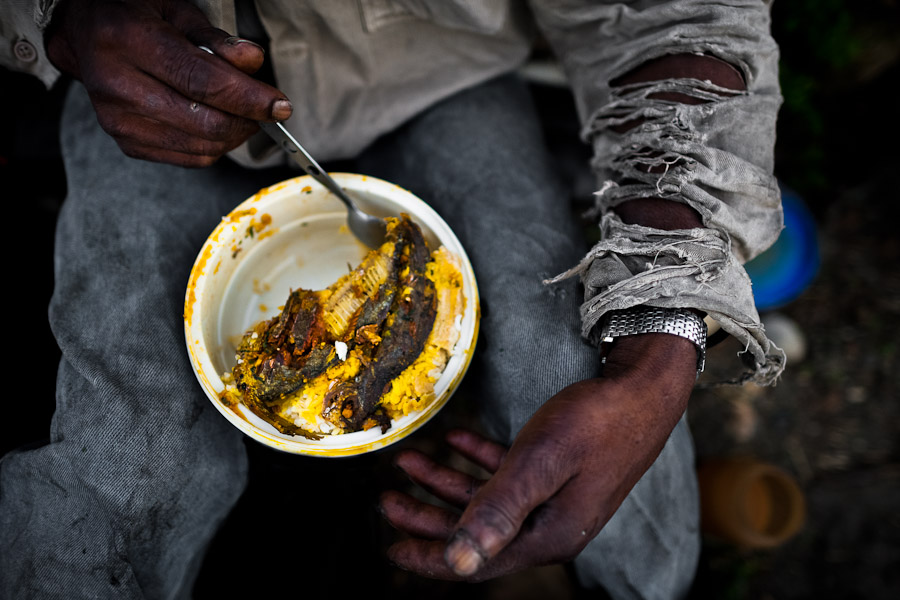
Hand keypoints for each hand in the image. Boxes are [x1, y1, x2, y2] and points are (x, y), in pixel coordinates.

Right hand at [46, 0, 290, 166]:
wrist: (85, 34)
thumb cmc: (134, 16)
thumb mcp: (176, 10)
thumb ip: (216, 40)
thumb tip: (253, 63)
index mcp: (128, 41)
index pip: (202, 82)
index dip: (248, 99)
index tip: (280, 106)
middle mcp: (118, 86)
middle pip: (205, 122)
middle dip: (248, 120)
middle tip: (268, 109)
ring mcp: (120, 121)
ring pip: (202, 147)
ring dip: (236, 134)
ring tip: (243, 112)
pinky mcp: (128, 144)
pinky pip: (190, 158)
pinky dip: (216, 145)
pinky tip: (218, 122)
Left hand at [379, 333, 697, 579]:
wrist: (646, 388)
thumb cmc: (596, 421)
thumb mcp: (541, 462)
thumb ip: (499, 510)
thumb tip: (459, 561)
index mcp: (548, 534)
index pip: (477, 560)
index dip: (431, 556)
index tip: (391, 548)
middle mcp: (550, 524)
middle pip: (476, 530)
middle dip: (427, 516)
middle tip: (386, 498)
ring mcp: (556, 499)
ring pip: (487, 499)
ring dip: (446, 481)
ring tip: (410, 461)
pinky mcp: (560, 473)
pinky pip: (508, 474)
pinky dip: (479, 458)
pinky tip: (457, 440)